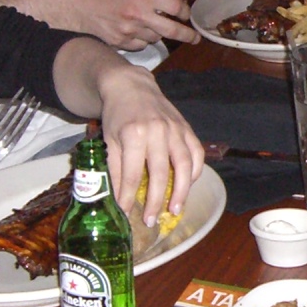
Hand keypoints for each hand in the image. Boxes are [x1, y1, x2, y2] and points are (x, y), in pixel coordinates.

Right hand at [57, 0, 196, 49]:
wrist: (78, 5)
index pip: (175, 7)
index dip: (185, 12)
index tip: (186, 14)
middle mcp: (138, 14)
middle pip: (172, 30)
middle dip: (187, 35)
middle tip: (194, 38)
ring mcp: (129, 31)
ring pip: (157, 38)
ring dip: (159, 33)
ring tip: (150, 24)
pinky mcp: (121, 43)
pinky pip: (142, 45)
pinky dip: (144, 39)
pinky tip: (136, 30)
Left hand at [97, 69, 204, 226]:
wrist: (131, 86)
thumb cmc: (117, 115)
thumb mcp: (109, 140)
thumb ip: (114, 168)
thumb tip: (118, 197)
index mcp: (133, 135)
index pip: (132, 174)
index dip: (128, 197)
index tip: (126, 214)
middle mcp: (157, 132)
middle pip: (160, 173)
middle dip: (155, 200)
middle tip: (151, 220)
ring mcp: (175, 129)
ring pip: (184, 164)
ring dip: (182, 191)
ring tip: (176, 210)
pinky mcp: (186, 127)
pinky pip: (196, 153)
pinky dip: (195, 171)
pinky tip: (188, 185)